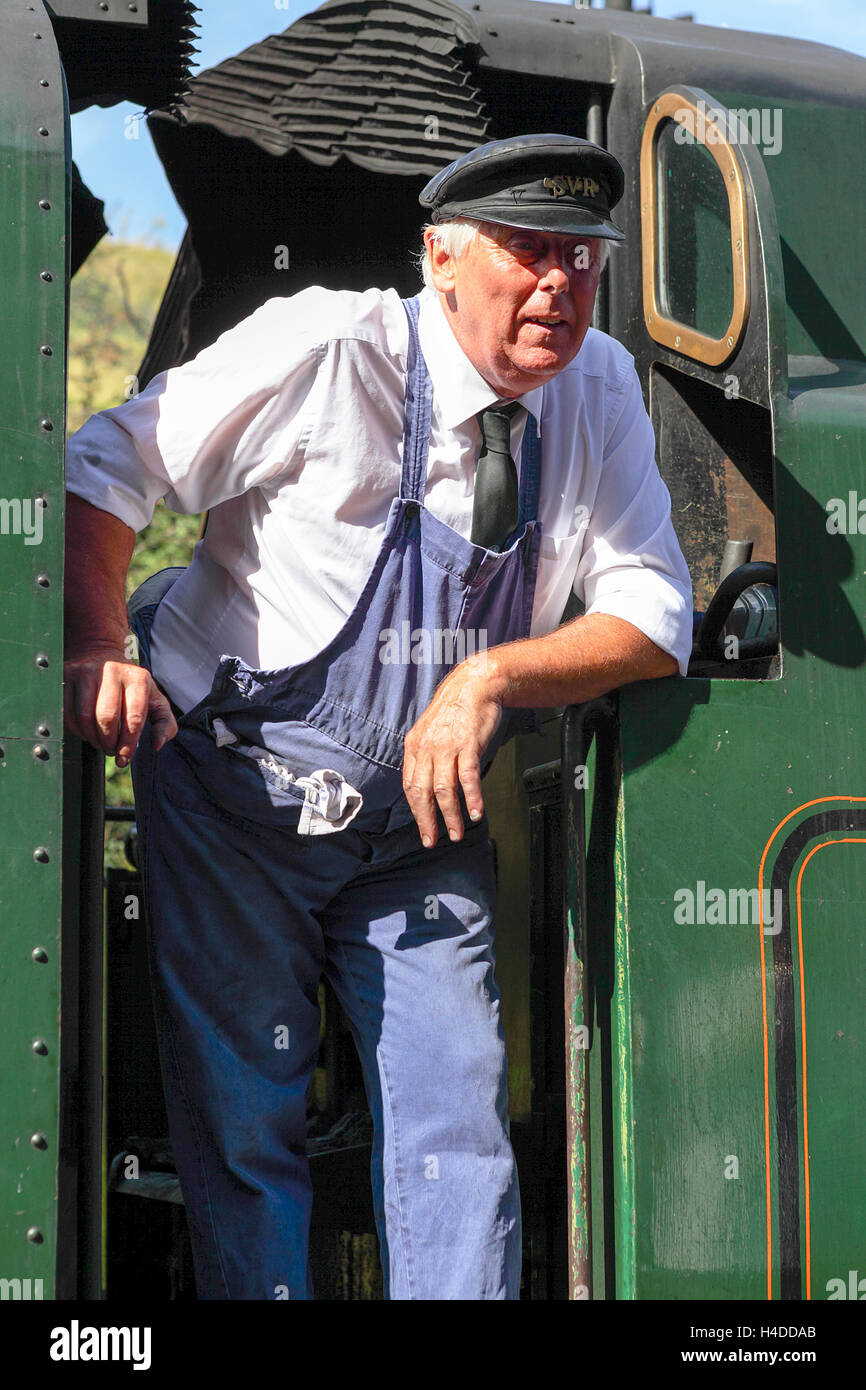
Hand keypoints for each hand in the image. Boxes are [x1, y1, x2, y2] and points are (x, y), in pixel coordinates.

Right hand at [64, 645, 177, 766]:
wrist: (101, 655)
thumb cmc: (131, 686)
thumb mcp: (154, 700)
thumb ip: (164, 723)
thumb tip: (157, 745)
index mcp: (138, 678)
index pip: (134, 717)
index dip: (128, 743)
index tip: (124, 758)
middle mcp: (111, 671)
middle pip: (107, 718)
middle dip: (109, 742)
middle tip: (111, 750)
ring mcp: (86, 671)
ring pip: (85, 717)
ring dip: (92, 738)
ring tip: (100, 742)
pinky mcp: (66, 676)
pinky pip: (67, 712)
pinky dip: (76, 730)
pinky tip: (86, 731)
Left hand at [402, 655, 502, 847]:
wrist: (474, 684)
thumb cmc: (455, 710)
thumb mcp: (430, 731)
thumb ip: (426, 755)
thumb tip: (427, 783)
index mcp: (414, 746)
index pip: (409, 785)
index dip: (416, 810)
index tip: (423, 828)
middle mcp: (427, 748)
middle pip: (422, 793)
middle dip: (427, 821)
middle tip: (432, 840)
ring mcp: (447, 746)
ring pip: (444, 790)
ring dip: (450, 816)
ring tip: (457, 833)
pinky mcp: (468, 745)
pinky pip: (468, 778)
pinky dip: (472, 798)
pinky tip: (475, 813)